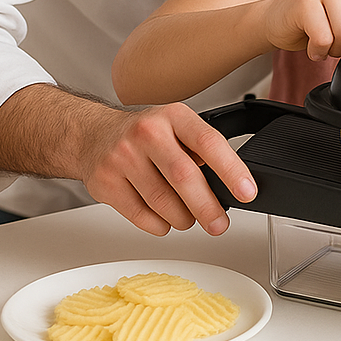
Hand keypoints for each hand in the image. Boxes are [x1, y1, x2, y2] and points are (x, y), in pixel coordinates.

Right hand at [79, 102, 258, 236]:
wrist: (94, 135)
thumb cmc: (146, 134)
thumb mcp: (177, 126)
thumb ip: (200, 149)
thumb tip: (230, 184)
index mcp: (174, 116)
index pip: (209, 142)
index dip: (231, 170)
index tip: (247, 192)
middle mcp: (148, 133)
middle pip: (184, 177)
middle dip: (207, 207)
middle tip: (219, 224)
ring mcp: (123, 157)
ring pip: (162, 202)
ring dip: (183, 219)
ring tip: (191, 219)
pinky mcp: (106, 182)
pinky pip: (140, 216)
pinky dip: (160, 225)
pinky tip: (166, 220)